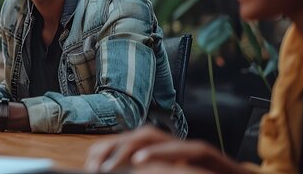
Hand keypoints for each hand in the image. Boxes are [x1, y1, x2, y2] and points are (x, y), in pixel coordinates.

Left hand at [85, 126, 246, 173]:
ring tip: (111, 164)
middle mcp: (177, 148)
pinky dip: (163, 153)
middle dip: (113, 146)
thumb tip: (119, 172)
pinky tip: (141, 160)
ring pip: (158, 135)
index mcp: (166, 154)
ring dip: (131, 147)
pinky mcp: (213, 159)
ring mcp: (194, 151)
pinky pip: (188, 150)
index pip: (131, 142)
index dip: (108, 149)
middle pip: (139, 133)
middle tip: (94, 165)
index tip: (89, 164)